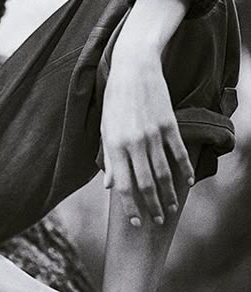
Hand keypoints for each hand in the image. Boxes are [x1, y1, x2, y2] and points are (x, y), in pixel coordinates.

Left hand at [100, 46, 193, 226]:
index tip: (136, 223)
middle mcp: (133, 142)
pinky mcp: (168, 124)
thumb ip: (109, 158)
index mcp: (113, 145)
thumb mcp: (105, 128)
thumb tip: (109, 186)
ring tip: (172, 208)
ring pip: (163, 173)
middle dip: (152, 207)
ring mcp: (152, 133)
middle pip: (144, 184)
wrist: (133, 68)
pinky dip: (184, 170)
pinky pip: (178, 153)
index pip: (122, 185)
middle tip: (158, 221)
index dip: (129, 207)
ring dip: (169, 194)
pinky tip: (187, 183)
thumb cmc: (114, 99)